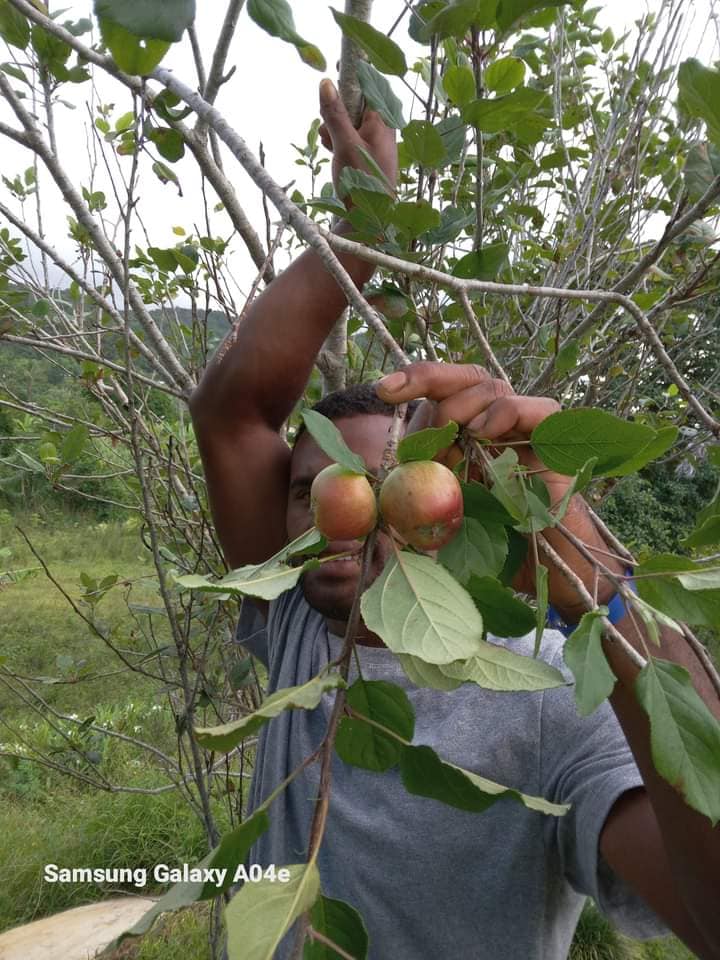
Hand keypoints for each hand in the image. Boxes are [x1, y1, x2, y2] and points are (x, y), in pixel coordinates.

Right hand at [318, 79, 397, 205]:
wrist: (369, 221)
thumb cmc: (362, 183)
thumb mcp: (344, 145)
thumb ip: (335, 115)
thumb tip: (325, 83)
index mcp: (381, 121)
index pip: (367, 84)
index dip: (351, 76)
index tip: (336, 67)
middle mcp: (381, 129)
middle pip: (355, 104)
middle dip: (337, 111)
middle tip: (327, 127)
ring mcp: (375, 143)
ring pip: (350, 123)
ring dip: (335, 129)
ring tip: (329, 146)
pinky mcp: (368, 156)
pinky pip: (351, 139)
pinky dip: (339, 142)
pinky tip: (332, 154)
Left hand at [376, 362, 623, 614]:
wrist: (545, 569)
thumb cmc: (492, 546)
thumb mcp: (438, 514)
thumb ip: (411, 491)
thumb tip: (370, 475)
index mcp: (468, 431)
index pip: (442, 388)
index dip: (414, 379)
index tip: (383, 389)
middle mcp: (496, 422)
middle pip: (466, 376)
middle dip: (431, 382)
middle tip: (414, 414)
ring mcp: (526, 429)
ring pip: (492, 387)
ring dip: (462, 411)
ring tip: (455, 448)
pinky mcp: (555, 441)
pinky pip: (533, 407)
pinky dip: (504, 413)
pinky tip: (483, 435)